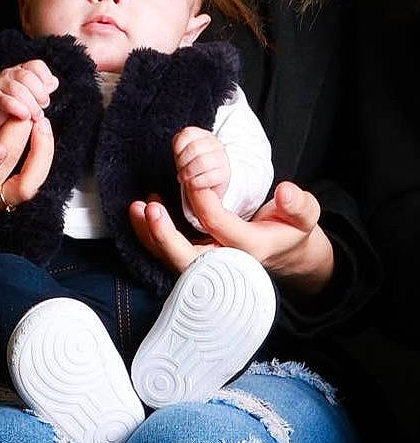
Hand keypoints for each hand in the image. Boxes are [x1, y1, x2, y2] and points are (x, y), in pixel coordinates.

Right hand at [0, 61, 58, 140]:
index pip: (36, 66)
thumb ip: (44, 87)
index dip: (46, 79)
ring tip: (36, 115)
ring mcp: (1, 84)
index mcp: (22, 69)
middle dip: (40, 94)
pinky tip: (25, 116)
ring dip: (31, 105)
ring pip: (18, 90)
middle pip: (28, 77)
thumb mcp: (34, 94)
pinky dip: (20, 110)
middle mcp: (10, 73)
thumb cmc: (19, 105)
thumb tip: (54, 82)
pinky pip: (8, 102)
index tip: (48, 92)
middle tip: (42, 106)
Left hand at [128, 181, 334, 293]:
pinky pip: (169, 254)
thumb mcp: (304, 216)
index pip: (219, 225)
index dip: (203, 199)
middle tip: (151, 208)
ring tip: (138, 207)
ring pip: (172, 259)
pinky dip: (152, 235)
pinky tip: (142, 211)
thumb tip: (285, 192)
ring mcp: (208, 266)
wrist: (284, 254)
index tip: (194, 176)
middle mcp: (225, 263)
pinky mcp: (196, 262)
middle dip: (166, 236)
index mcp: (249, 249)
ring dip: (150, 235)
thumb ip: (299, 205)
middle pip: (188, 260)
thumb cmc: (290, 231)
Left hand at [173, 126, 229, 199]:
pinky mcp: (225, 173)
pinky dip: (197, 182)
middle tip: (181, 172)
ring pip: (202, 162)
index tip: (178, 159)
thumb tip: (179, 162)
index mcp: (202, 135)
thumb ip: (179, 151)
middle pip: (194, 148)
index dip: (178, 149)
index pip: (187, 134)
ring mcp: (222, 158)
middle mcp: (214, 143)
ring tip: (186, 179)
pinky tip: (195, 184)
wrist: (209, 184)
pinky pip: (209, 177)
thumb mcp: (184, 154)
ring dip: (189, 173)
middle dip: (183, 163)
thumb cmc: (194, 167)